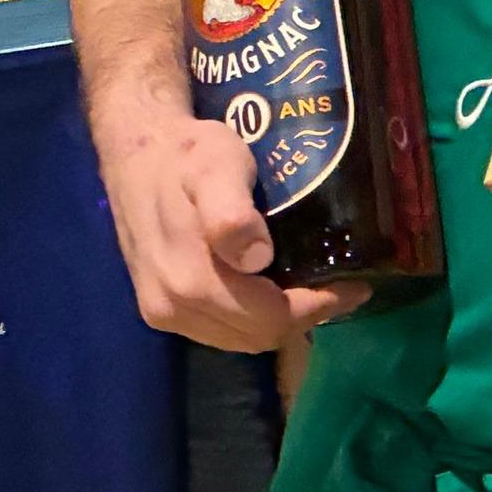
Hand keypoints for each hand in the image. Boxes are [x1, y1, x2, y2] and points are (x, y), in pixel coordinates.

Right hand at [95, 110, 366, 349]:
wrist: (135, 152)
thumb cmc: (186, 155)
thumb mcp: (217, 167)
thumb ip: (231, 215)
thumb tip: (255, 259)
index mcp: (192, 281)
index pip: (271, 320)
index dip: (319, 308)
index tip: (355, 286)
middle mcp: (173, 307)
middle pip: (257, 336)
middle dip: (305, 317)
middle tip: (341, 285)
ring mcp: (162, 311)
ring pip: (238, 338)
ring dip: (279, 321)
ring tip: (314, 287)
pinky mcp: (158, 306)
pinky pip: (218, 329)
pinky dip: (252, 318)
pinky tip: (273, 288)